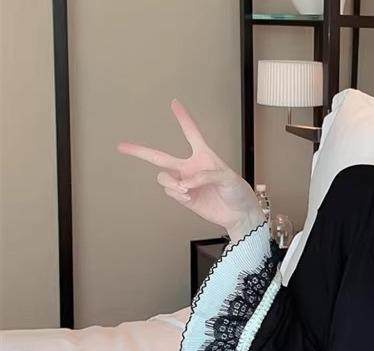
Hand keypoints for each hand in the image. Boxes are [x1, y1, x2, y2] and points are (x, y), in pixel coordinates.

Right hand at [116, 98, 263, 233]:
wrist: (240, 214)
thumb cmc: (237, 192)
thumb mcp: (227, 178)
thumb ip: (205, 175)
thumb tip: (184, 183)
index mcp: (203, 156)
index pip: (191, 132)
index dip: (183, 118)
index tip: (174, 102)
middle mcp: (190, 167)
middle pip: (159, 156)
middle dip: (140, 151)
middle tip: (121, 146)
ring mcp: (185, 183)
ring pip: (163, 177)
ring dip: (171, 182)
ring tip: (187, 190)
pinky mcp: (185, 198)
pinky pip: (171, 192)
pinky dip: (178, 194)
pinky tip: (190, 197)